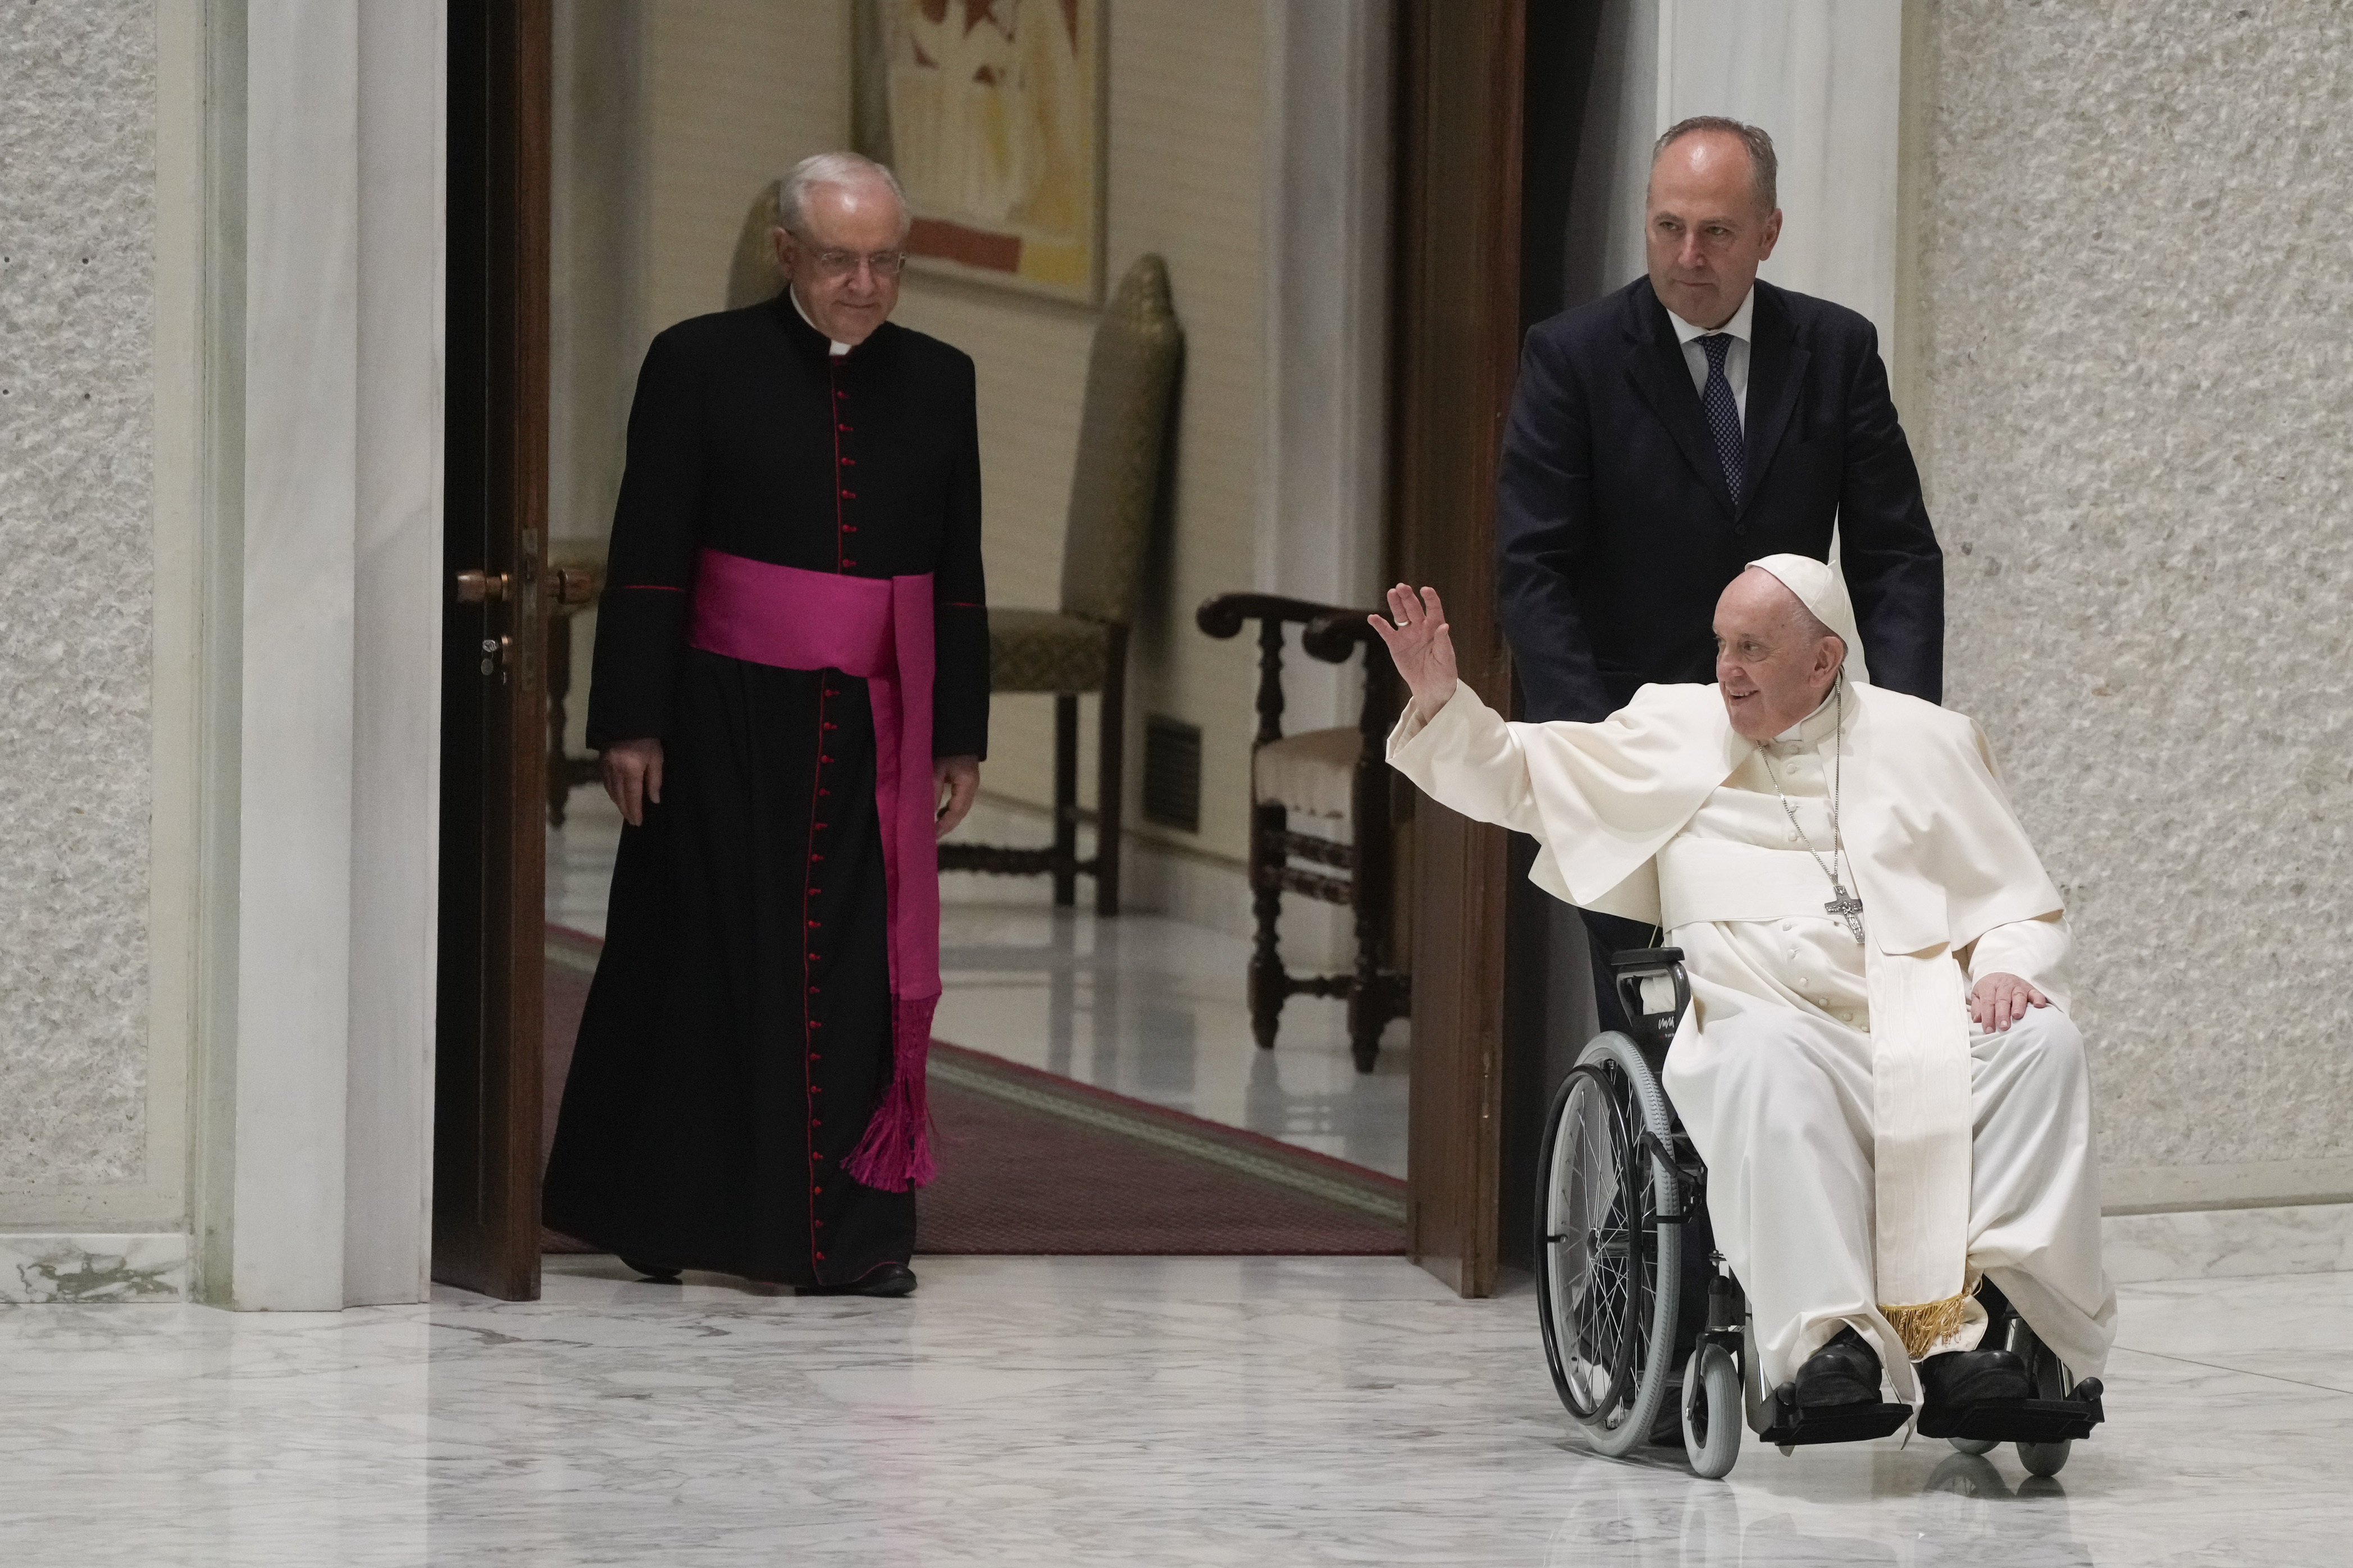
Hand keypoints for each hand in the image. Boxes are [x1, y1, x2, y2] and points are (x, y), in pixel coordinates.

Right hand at [600, 738, 663, 826]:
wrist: (626, 718)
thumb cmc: (647, 739)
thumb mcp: (656, 758)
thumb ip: (655, 780)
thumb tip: (654, 800)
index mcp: (630, 771)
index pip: (632, 797)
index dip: (635, 811)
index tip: (638, 822)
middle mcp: (615, 772)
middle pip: (619, 797)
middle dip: (626, 810)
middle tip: (632, 821)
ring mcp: (606, 767)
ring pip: (611, 791)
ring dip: (618, 803)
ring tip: (625, 811)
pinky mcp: (601, 761)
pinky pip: (605, 782)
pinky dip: (611, 792)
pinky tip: (615, 795)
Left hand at [934, 754, 979, 838]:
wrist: (958, 730)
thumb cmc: (946, 748)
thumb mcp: (937, 768)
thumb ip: (933, 790)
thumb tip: (928, 814)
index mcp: (967, 785)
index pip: (957, 811)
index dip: (944, 825)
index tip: (932, 835)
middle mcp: (972, 788)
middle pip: (961, 813)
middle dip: (947, 826)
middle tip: (932, 838)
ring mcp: (971, 785)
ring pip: (960, 808)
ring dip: (948, 819)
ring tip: (934, 830)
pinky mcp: (965, 782)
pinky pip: (958, 801)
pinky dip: (949, 810)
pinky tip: (939, 814)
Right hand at [1368, 584, 1459, 720]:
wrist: (1431, 689)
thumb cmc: (1443, 674)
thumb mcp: (1446, 660)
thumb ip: (1444, 643)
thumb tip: (1444, 626)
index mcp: (1435, 630)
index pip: (1434, 610)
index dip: (1430, 599)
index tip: (1426, 590)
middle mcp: (1421, 628)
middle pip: (1413, 609)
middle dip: (1408, 598)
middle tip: (1402, 587)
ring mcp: (1407, 636)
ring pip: (1400, 616)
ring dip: (1395, 604)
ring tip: (1391, 593)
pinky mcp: (1396, 645)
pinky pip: (1386, 632)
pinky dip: (1379, 625)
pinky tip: (1372, 617)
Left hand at [1969, 971, 2048, 1031]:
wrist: (2000, 975)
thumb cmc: (1989, 990)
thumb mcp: (1978, 995)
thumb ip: (1977, 1008)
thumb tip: (1977, 1020)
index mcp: (1989, 985)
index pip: (1987, 1002)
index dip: (1988, 1017)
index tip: (1989, 1030)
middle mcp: (2004, 985)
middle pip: (2002, 1000)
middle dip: (2002, 1014)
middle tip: (2003, 1027)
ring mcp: (2018, 986)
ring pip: (2018, 996)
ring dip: (2018, 1007)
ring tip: (2017, 1017)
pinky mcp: (2030, 988)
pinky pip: (2035, 993)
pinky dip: (2038, 999)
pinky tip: (2039, 1006)